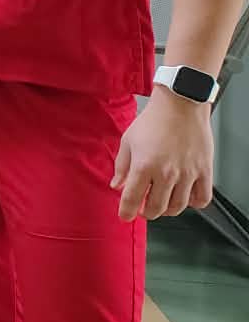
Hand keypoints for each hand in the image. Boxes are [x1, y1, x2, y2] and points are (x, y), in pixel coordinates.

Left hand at [112, 89, 215, 219]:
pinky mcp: (204, 171)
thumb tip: (117, 186)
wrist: (180, 105)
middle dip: (146, 213)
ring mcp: (187, 174)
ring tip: (162, 203)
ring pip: (178, 207)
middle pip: (156, 208)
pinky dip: (193, 203)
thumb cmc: (154, 120)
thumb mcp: (128, 141)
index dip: (126, 212)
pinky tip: (184, 197)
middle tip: (143, 209)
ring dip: (167, 210)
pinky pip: (202, 198)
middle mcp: (166, 173)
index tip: (125, 216)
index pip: (132, 199)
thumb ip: (122, 167)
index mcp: (144, 166)